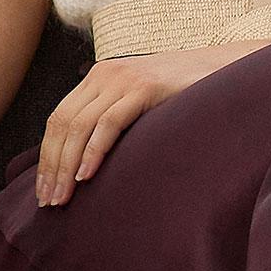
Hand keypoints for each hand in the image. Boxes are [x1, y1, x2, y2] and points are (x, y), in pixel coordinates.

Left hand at [35, 43, 233, 204]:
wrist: (224, 69)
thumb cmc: (184, 95)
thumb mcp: (140, 103)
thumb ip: (115, 118)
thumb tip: (88, 163)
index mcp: (98, 77)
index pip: (58, 119)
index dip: (47, 156)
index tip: (45, 189)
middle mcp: (104, 74)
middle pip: (61, 124)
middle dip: (52, 166)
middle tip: (49, 201)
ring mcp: (124, 79)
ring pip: (79, 126)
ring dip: (67, 166)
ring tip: (64, 196)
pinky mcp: (145, 87)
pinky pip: (109, 123)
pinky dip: (93, 152)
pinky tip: (86, 176)